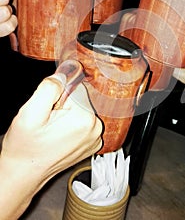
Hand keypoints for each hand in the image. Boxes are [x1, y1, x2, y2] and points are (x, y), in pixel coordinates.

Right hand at [1, 67, 102, 189]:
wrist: (23, 173)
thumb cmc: (25, 148)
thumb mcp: (30, 112)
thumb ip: (49, 88)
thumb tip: (64, 74)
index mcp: (84, 119)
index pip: (76, 87)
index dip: (58, 95)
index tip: (49, 110)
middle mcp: (96, 128)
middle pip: (80, 98)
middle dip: (64, 104)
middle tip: (49, 122)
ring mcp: (95, 138)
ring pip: (81, 109)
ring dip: (67, 115)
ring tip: (53, 131)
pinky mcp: (92, 143)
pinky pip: (83, 122)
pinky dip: (72, 125)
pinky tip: (60, 137)